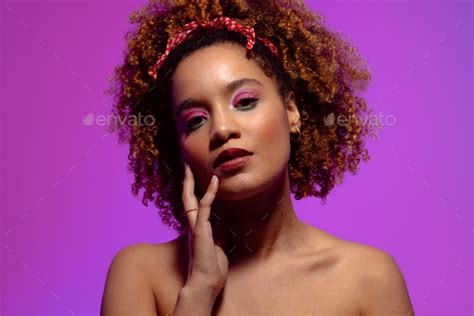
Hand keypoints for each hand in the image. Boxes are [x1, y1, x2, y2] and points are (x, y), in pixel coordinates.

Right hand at [181, 162, 228, 297]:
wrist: (205, 284)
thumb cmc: (211, 269)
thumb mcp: (217, 248)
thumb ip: (217, 236)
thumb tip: (222, 228)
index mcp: (196, 228)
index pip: (192, 203)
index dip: (192, 189)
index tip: (192, 175)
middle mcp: (192, 224)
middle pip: (186, 196)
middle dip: (186, 179)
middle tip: (185, 162)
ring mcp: (195, 227)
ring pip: (190, 198)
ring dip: (190, 180)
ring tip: (189, 164)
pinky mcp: (201, 230)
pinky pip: (205, 207)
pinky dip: (210, 193)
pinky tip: (215, 180)